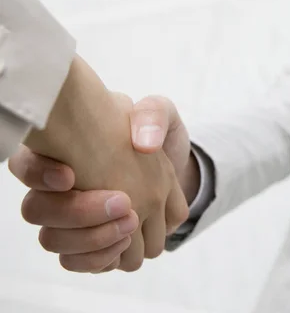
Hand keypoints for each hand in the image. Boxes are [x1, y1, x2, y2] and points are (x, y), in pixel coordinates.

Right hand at [9, 94, 196, 272]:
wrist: (175, 167)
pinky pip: (76, 262)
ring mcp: (70, 217)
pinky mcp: (89, 242)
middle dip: (79, 213)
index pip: (26, 163)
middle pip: (36, 211)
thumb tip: (144, 143)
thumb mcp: (160, 115)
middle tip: (125, 203)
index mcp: (65, 148)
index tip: (70, 175)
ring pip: (54, 242)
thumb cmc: (157, 137)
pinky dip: (99, 259)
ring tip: (132, 223)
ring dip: (93, 238)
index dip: (38, 173)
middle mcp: (58, 186)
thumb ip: (152, 117)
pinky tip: (125, 243)